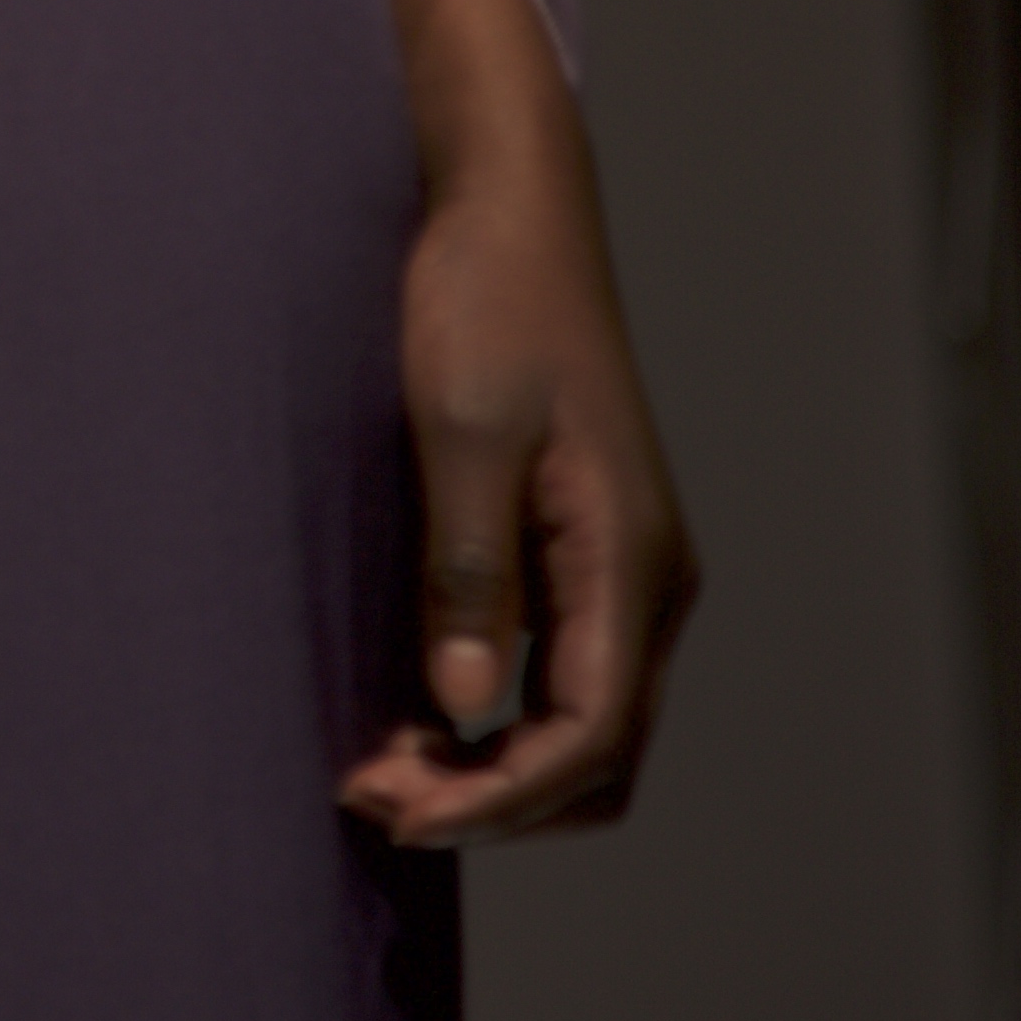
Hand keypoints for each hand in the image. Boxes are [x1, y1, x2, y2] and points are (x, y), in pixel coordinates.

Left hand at [337, 0, 696, 848]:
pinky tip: (416, 709)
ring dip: (493, 767)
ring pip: (584, 725)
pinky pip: (563, 674)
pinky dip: (498, 720)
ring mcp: (624, 567)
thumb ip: (469, 571)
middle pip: (599, 756)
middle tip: (372, 797)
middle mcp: (648, 579)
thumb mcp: (460, 432)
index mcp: (631, 557)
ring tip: (381, 766)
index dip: (497, 796)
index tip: (399, 810)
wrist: (510, 210)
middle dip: (494, 800)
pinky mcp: (586, 550)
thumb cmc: (486, 303)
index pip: (589, 736)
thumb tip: (466, 705)